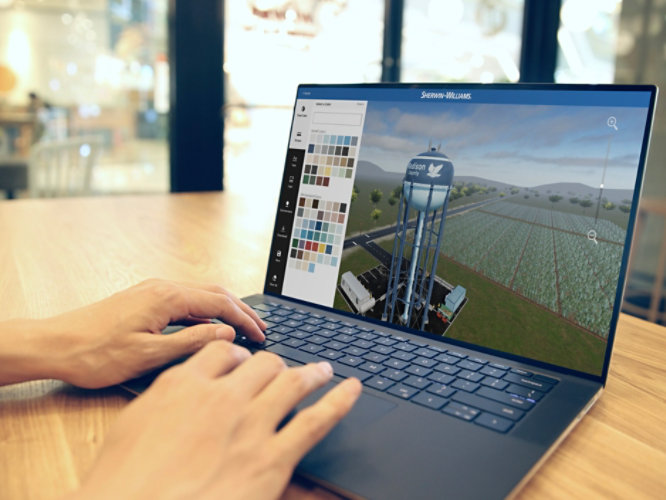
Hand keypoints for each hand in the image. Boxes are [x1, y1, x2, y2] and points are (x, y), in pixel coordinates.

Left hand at [0, 279, 265, 387]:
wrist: (55, 343)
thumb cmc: (96, 353)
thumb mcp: (149, 354)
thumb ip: (191, 341)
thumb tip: (225, 333)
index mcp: (167, 297)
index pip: (219, 303)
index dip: (244, 319)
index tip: (262, 335)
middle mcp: (162, 287)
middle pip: (214, 293)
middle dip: (241, 309)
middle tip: (261, 328)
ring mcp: (152, 290)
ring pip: (201, 293)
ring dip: (225, 308)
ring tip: (243, 325)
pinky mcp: (144, 298)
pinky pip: (185, 298)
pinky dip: (206, 309)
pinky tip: (210, 322)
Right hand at [71, 342, 361, 499]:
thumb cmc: (121, 486)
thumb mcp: (130, 429)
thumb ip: (163, 402)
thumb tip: (180, 391)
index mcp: (183, 386)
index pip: (221, 352)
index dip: (236, 355)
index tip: (241, 361)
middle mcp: (221, 398)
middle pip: (260, 363)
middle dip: (271, 365)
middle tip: (278, 371)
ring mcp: (250, 426)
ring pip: (291, 382)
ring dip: (311, 373)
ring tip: (323, 369)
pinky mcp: (272, 459)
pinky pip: (316, 421)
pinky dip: (339, 401)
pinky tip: (351, 389)